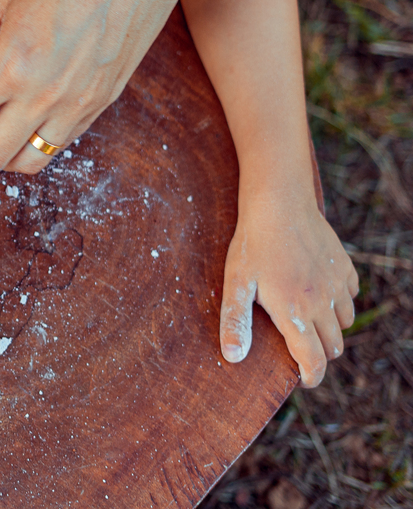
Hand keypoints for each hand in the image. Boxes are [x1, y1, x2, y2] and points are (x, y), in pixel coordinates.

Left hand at [219, 189, 357, 386]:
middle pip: (333, 347)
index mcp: (295, 313)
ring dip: (330, 329)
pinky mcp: (346, 269)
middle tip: (298, 347)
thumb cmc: (252, 244)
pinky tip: (317, 292)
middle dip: (319, 354)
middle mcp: (323, 304)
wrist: (279, 203)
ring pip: (344, 324)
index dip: (311, 377)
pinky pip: (351, 297)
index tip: (303, 380)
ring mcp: (338, 286)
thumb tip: (233, 357)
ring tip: (305, 319)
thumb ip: (235, 321)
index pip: (314, 362)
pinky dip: (339, 303)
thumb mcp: (236, 283)